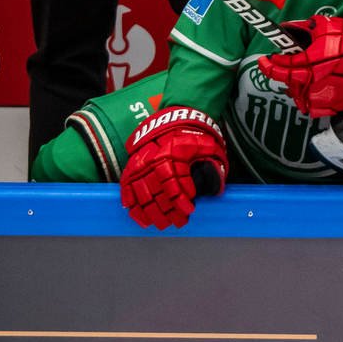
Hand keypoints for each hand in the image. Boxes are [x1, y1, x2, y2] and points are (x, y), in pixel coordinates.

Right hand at [119, 106, 227, 229]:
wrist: (173, 117)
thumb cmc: (192, 134)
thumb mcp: (206, 145)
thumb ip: (212, 165)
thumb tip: (215, 190)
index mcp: (170, 153)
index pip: (173, 184)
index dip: (181, 201)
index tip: (190, 210)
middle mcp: (152, 159)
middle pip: (158, 194)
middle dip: (169, 213)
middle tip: (179, 222)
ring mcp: (139, 164)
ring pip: (142, 195)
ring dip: (152, 213)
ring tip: (162, 224)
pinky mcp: (131, 167)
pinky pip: (127, 189)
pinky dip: (131, 205)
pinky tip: (138, 217)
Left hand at [255, 14, 342, 117]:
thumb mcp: (331, 27)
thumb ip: (306, 27)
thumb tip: (287, 28)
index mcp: (316, 60)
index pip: (285, 66)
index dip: (270, 64)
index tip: (264, 60)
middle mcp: (318, 80)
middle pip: (289, 82)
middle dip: (281, 74)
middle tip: (279, 67)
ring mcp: (326, 96)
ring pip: (299, 96)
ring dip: (295, 87)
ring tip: (300, 76)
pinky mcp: (334, 106)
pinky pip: (313, 106)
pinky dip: (310, 97)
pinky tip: (313, 87)